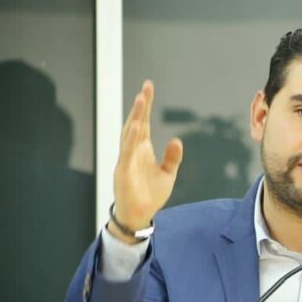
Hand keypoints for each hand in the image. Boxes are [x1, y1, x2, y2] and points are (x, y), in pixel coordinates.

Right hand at [111, 80, 182, 241]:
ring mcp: (127, 159)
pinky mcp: (124, 170)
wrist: (140, 214)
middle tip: (146, 87)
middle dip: (141, 105)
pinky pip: (127, 152)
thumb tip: (176, 140)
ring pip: (130, 133)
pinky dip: (131, 139)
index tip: (148, 88)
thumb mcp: (168, 174)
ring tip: (141, 100)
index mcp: (143, 149)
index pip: (143, 123)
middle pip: (136, 122)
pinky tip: (136, 127)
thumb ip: (172, 157)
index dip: (146, 106)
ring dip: (135, 116)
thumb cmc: (150, 194)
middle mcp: (133, 150)